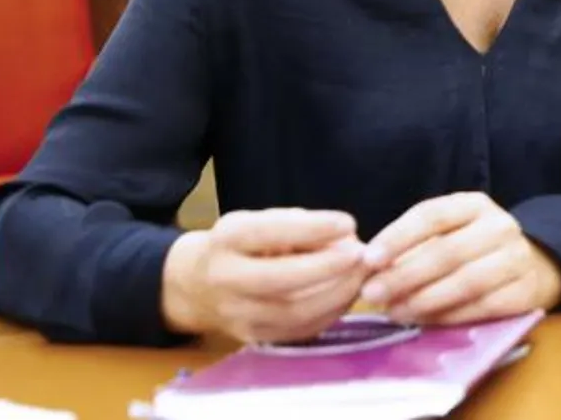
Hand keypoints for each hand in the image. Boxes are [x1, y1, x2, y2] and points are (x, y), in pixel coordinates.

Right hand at [161, 208, 367, 342]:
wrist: (197, 286)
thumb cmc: (243, 245)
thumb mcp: (261, 222)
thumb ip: (299, 226)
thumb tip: (346, 237)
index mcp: (226, 240)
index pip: (266, 232)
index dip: (310, 229)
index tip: (348, 223)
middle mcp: (224, 279)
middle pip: (278, 280)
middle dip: (327, 268)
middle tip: (362, 255)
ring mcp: (236, 315)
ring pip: (292, 312)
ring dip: (337, 294)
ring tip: (363, 275)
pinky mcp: (253, 338)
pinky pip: (298, 330)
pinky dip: (330, 313)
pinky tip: (349, 294)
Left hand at [360, 192, 560, 325]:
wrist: (528, 266)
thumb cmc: (471, 249)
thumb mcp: (445, 234)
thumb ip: (411, 247)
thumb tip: (370, 269)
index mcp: (475, 205)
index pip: (432, 215)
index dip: (398, 237)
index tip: (368, 259)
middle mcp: (501, 226)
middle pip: (448, 251)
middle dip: (405, 275)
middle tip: (372, 293)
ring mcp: (518, 258)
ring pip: (467, 281)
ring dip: (424, 300)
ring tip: (395, 311)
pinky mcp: (525, 291)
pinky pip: (483, 307)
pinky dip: (449, 316)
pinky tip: (425, 321)